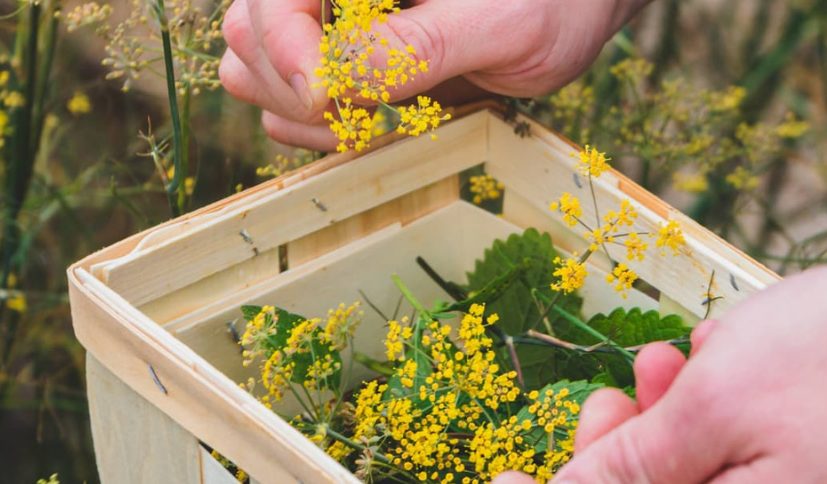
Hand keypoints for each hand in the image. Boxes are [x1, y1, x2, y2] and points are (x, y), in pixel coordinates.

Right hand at [219, 0, 643, 148]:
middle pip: (250, 34)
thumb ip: (419, 46)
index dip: (288, 50)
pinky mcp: (337, 60)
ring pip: (254, 71)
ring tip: (376, 122)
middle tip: (371, 116)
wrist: (576, 5)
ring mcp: (326, 19)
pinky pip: (285, 103)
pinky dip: (314, 128)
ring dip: (303, 116)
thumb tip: (335, 79)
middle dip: (299, 91)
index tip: (334, 99)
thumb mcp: (502, 23)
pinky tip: (372, 126)